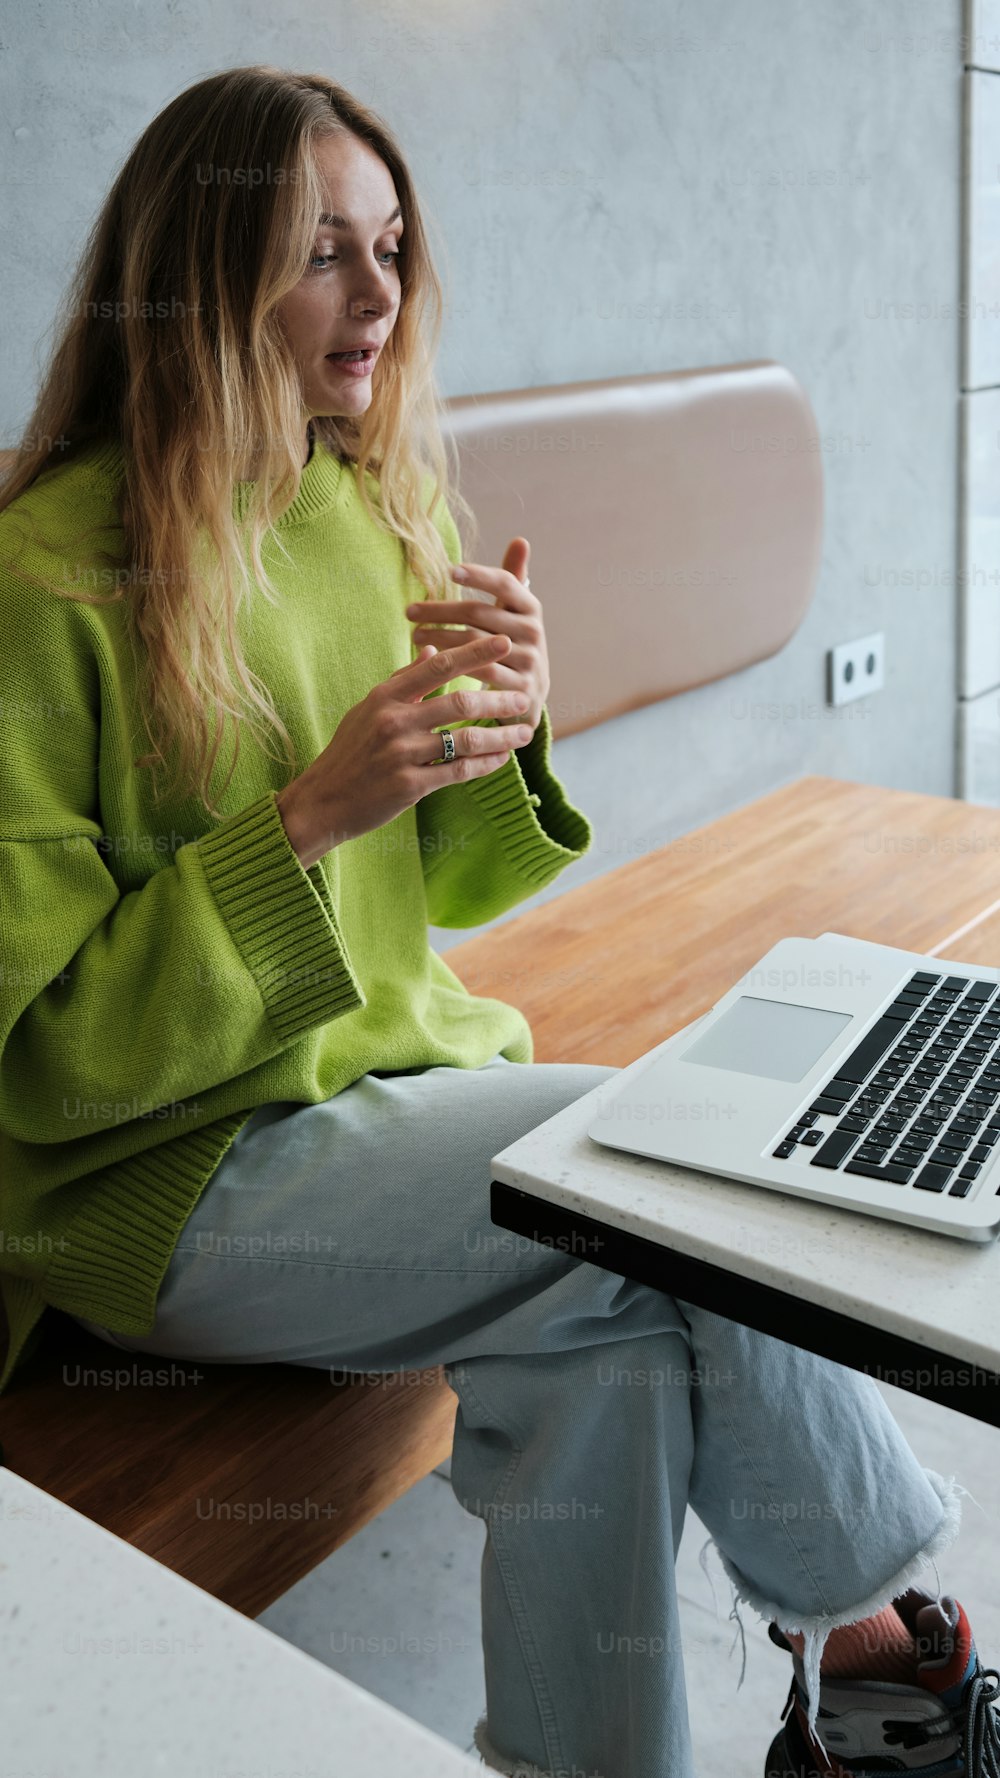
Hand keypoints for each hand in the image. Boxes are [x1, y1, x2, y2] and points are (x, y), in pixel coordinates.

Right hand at [274, 634, 533, 869]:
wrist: (323, 801)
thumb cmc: (349, 752)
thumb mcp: (367, 709)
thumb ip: (402, 682)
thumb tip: (431, 650)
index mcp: (384, 697)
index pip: (437, 666)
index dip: (475, 652)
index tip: (505, 642)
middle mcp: (393, 722)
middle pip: (459, 703)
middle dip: (499, 700)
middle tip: (526, 698)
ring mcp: (401, 755)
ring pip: (465, 740)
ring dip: (500, 737)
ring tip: (523, 733)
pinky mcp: (409, 786)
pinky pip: (458, 772)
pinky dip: (484, 765)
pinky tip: (501, 760)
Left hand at [405, 537, 548, 736]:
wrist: (529, 696)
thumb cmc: (513, 645)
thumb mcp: (515, 614)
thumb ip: (512, 580)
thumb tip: (520, 540)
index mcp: (531, 608)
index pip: (505, 584)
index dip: (479, 575)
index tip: (450, 572)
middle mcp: (534, 633)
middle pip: (481, 614)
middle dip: (441, 611)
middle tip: (410, 611)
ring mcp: (530, 662)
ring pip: (476, 644)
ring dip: (440, 638)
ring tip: (414, 636)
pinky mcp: (520, 690)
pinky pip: (481, 674)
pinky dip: (454, 666)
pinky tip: (430, 663)